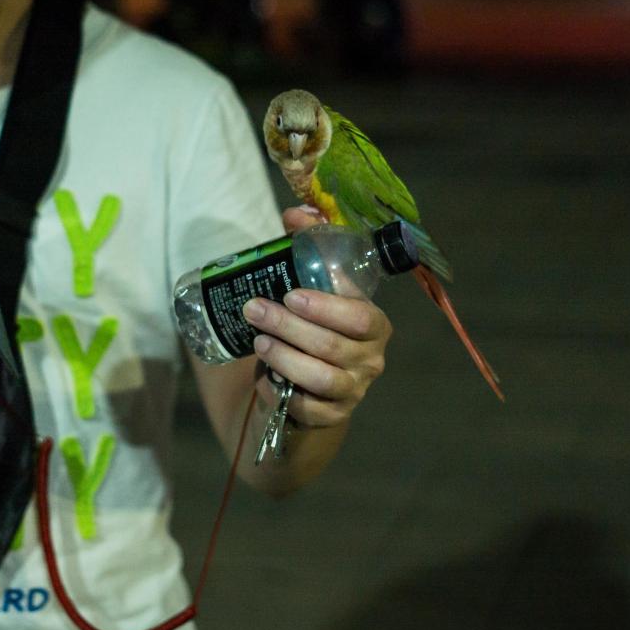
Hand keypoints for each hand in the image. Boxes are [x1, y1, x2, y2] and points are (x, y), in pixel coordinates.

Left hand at [241, 205, 391, 428]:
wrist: (312, 382)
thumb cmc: (315, 325)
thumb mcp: (313, 287)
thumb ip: (308, 247)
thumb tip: (294, 213)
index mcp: (373, 323)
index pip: (360, 315)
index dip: (325, 306)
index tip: (291, 294)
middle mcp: (371, 358)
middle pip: (332, 344)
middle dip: (288, 325)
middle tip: (255, 310)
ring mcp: (354, 389)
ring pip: (321, 376)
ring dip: (285, 357)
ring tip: (258, 341)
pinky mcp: (332, 415)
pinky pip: (308, 408)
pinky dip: (283, 392)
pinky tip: (266, 377)